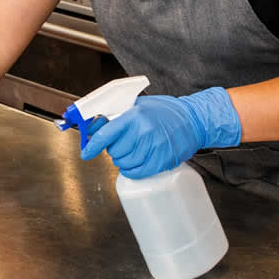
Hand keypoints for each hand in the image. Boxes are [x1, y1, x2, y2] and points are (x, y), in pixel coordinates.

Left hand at [80, 87, 240, 178]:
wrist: (192, 120)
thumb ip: (114, 116)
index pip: (106, 135)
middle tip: (123, 143)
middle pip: (114, 151)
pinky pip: (137, 172)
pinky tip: (135, 163)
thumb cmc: (164, 111)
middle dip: (113, 149)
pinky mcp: (161, 161)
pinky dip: (131, 171)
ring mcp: (153, 148)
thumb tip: (92, 127)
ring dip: (123, 160)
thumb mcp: (137, 106)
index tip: (85, 153)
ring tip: (133, 150)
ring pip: (124, 163)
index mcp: (134, 116)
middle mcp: (142, 133)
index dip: (92, 146)